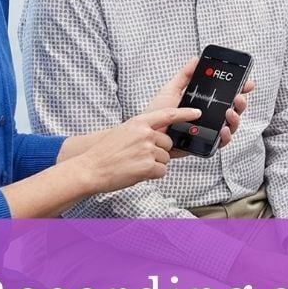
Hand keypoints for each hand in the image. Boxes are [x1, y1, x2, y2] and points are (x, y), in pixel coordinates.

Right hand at [79, 107, 200, 192]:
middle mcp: (145, 134)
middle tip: (139, 157)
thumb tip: (160, 136)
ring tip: (135, 165)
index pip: (168, 115)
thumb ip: (142, 131)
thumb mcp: (124, 132)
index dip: (185, 113)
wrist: (91, 169)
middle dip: (159, 152)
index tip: (197, 113)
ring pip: (165, 159)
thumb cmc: (106, 153)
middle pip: (168, 143)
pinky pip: (162, 171)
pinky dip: (153, 175)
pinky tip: (138, 173)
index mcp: (139, 122)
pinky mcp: (148, 166)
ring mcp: (147, 150)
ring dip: (155, 164)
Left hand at [148, 58, 254, 154]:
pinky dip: (226, 137)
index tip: (246, 83)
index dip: (239, 89)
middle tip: (238, 97)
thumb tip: (195, 59)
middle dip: (241, 102)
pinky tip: (223, 130)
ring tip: (229, 112)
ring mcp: (209, 130)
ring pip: (231, 125)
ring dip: (236, 119)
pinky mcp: (205, 144)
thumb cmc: (157, 113)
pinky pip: (221, 142)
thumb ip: (185, 75)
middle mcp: (210, 117)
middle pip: (234, 109)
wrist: (147, 134)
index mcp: (204, 103)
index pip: (226, 95)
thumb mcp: (171, 90)